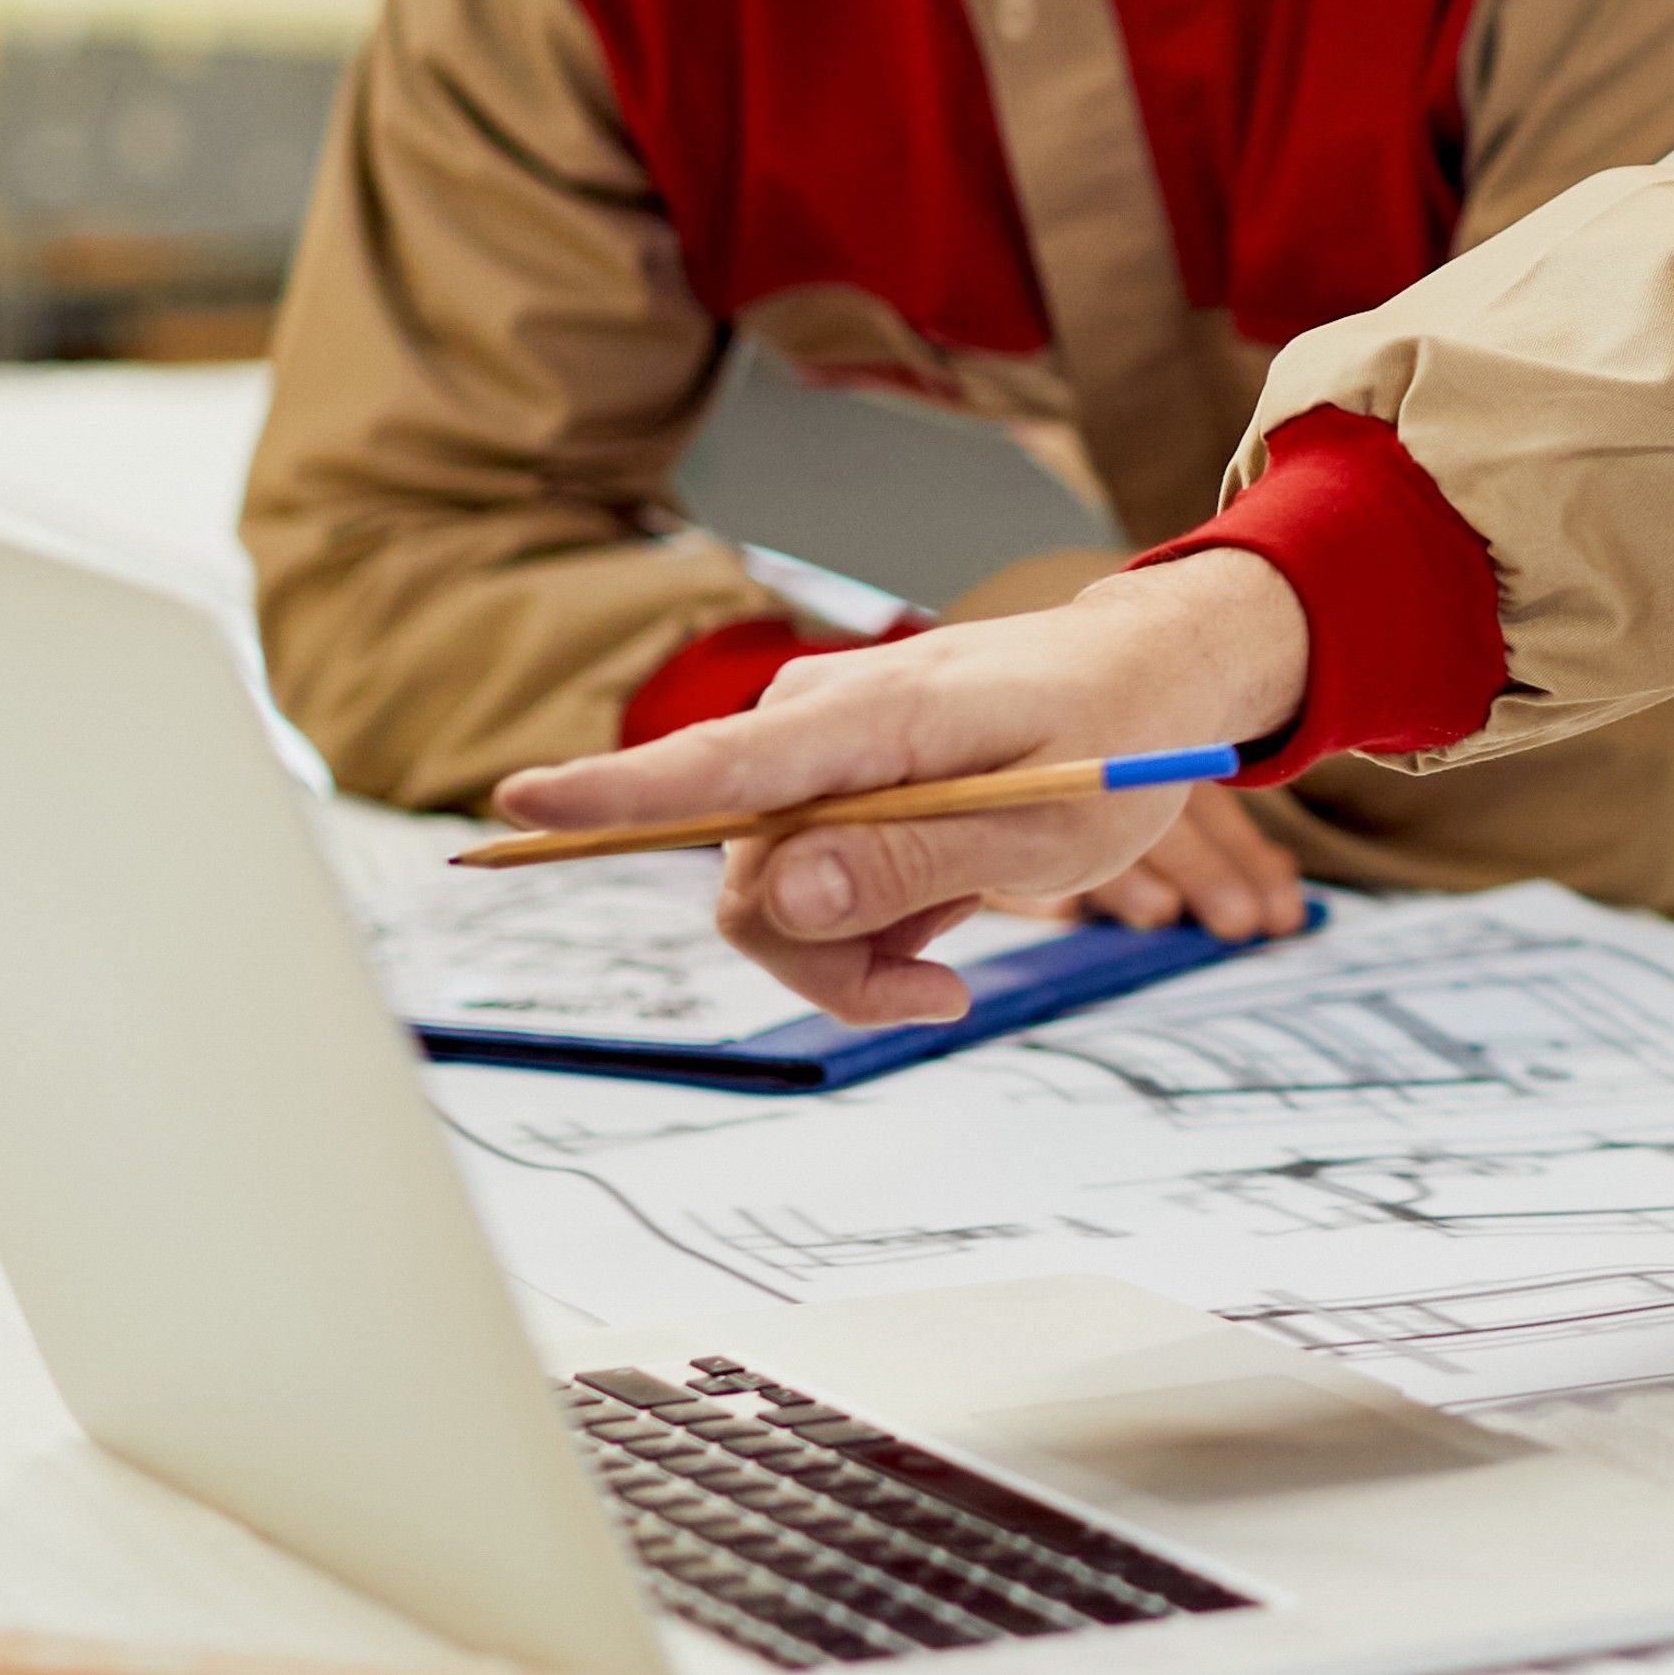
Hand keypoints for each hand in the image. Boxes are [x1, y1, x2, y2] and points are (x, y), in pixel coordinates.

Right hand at [485, 547, 1312, 1023]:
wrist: (1152, 681)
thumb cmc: (1117, 740)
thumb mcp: (1047, 827)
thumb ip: (912, 861)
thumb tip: (778, 896)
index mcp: (876, 717)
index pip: (724, 762)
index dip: (618, 793)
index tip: (521, 803)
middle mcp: (820, 726)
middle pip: (750, 878)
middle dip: (827, 961)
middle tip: (942, 993)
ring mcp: (819, 755)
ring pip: (774, 899)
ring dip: (855, 954)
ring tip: (956, 954)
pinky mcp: (829, 785)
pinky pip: (806, 885)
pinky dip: (867, 926)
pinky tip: (943, 921)